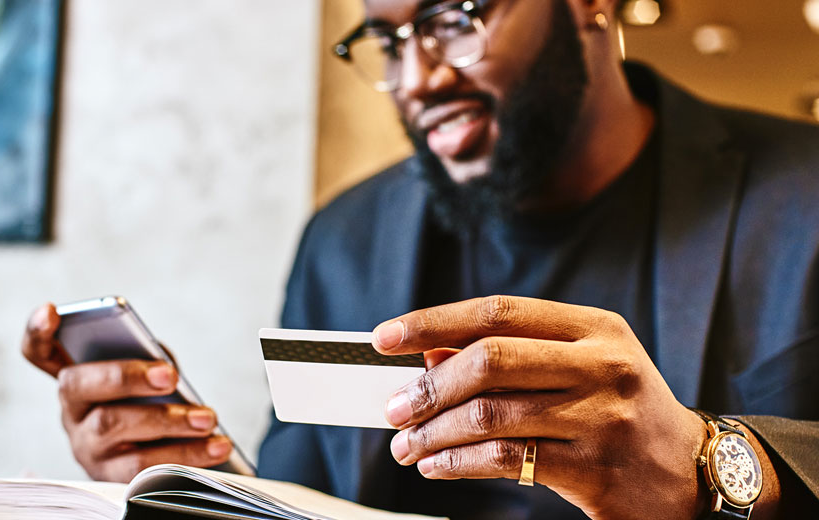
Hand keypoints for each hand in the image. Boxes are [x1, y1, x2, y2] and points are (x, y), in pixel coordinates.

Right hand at [21, 303, 232, 481]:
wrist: (165, 455)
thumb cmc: (154, 402)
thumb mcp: (147, 375)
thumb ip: (148, 359)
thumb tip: (163, 368)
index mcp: (77, 377)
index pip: (39, 351)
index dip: (37, 331)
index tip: (50, 310)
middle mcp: (71, 411)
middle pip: (81, 386)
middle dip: (125, 377)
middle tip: (169, 376)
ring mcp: (86, 447)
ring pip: (114, 428)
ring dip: (168, 422)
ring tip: (208, 419)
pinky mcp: (109, 479)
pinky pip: (142, 470)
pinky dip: (186, 455)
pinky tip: (218, 445)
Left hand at [372, 296, 708, 519]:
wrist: (689, 473)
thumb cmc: (620, 411)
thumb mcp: (578, 367)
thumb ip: (511, 357)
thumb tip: (429, 356)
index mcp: (596, 328)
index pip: (499, 311)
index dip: (434, 322)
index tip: (387, 337)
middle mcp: (604, 365)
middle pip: (490, 360)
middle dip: (429, 386)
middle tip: (394, 407)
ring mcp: (603, 416)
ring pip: (491, 414)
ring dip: (433, 431)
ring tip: (406, 443)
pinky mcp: (594, 468)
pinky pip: (504, 460)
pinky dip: (456, 462)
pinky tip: (436, 465)